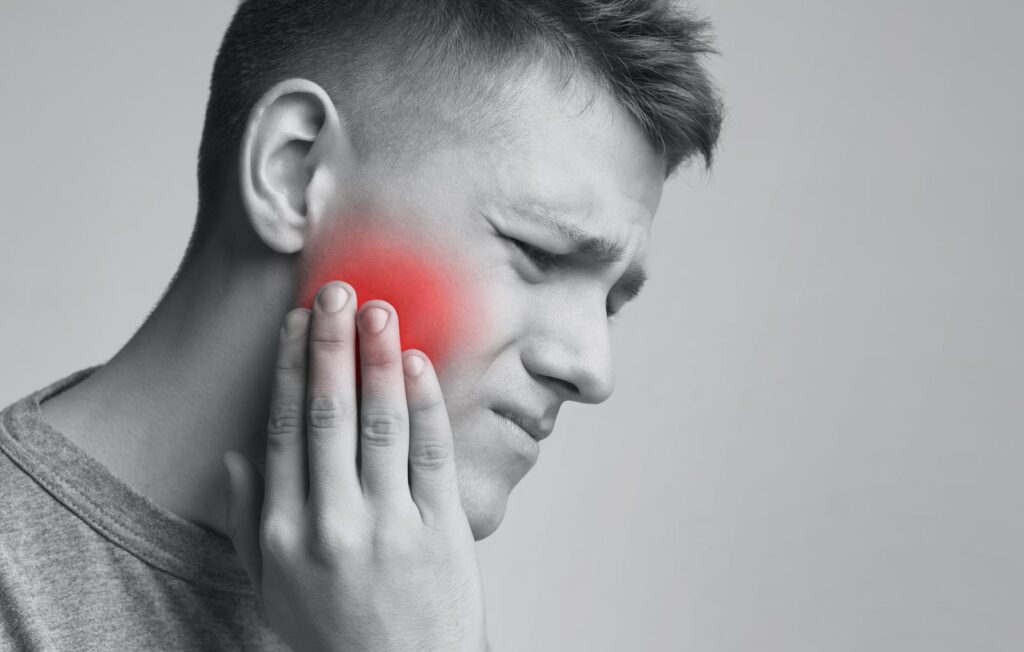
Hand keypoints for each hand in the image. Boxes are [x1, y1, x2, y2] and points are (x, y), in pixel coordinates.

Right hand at [222, 281, 487, 650]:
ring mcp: (390, 525)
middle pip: (326, 416)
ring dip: (377, 360)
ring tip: (378, 311)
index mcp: (285, 532)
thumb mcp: (271, 589)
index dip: (289, 371)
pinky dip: (424, 405)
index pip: (282, 431)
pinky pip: (431, 454)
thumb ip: (249, 523)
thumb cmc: (335, 633)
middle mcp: (332, 524)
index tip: (296, 324)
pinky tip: (417, 364)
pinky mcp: (441, 530)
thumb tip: (235, 457)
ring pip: (380, 425)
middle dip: (329, 347)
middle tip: (334, 293)